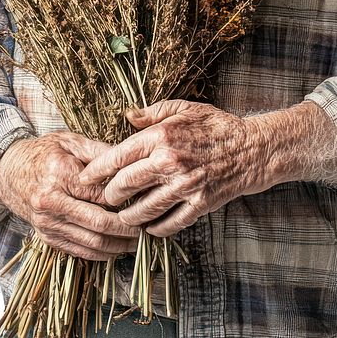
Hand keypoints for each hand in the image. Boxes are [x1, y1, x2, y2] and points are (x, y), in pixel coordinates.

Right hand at [0, 130, 142, 260]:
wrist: (7, 172)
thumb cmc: (42, 152)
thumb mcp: (69, 141)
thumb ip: (99, 151)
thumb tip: (130, 159)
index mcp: (59, 175)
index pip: (101, 193)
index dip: (126, 199)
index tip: (145, 200)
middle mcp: (51, 202)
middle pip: (98, 222)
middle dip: (127, 229)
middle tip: (147, 228)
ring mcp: (46, 223)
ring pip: (90, 242)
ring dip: (117, 246)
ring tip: (138, 242)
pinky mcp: (45, 236)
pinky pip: (77, 251)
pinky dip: (100, 254)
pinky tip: (116, 249)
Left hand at [76, 100, 272, 237]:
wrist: (252, 149)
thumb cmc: (216, 126)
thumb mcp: (184, 108)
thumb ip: (153, 113)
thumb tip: (127, 116)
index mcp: (161, 136)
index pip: (117, 156)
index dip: (96, 170)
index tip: (84, 177)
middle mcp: (169, 161)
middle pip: (124, 185)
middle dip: (109, 195)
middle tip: (105, 198)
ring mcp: (184, 185)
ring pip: (143, 209)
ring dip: (128, 216)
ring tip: (123, 216)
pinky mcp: (199, 204)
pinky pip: (168, 223)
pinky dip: (155, 228)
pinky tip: (149, 227)